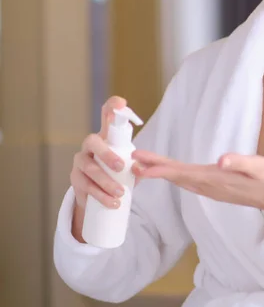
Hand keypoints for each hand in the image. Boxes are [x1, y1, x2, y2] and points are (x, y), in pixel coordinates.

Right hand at [71, 95, 131, 209]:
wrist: (96, 192)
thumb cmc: (115, 171)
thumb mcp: (128, 162)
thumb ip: (139, 160)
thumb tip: (144, 165)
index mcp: (104, 137)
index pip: (106, 116)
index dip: (112, 107)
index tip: (121, 104)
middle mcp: (89, 146)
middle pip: (93, 142)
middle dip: (107, 154)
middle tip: (121, 166)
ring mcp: (80, 162)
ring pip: (89, 169)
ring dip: (106, 182)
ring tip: (120, 193)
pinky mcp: (75, 180)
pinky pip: (85, 187)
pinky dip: (100, 196)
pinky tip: (112, 203)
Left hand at [132, 151, 263, 217]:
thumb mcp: (261, 167)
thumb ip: (241, 163)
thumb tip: (221, 160)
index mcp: (218, 180)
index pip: (184, 174)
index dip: (162, 170)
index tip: (143, 166)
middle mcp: (210, 186)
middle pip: (177, 177)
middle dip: (155, 168)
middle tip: (133, 159)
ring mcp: (212, 189)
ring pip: (181, 180)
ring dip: (162, 172)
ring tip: (143, 164)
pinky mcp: (215, 188)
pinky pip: (189, 182)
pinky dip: (174, 175)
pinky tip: (168, 171)